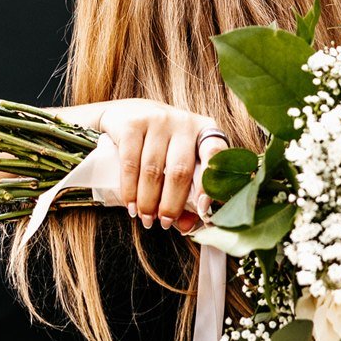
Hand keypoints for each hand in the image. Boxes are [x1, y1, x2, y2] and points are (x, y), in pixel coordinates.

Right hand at [96, 100, 228, 232]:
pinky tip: (130, 204)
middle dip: (171, 204)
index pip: (216, 153)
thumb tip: (189, 227)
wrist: (124, 113)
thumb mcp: (176, 164)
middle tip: (164, 223)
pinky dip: (130, 189)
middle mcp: (184, 122)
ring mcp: (158, 119)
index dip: (210, 183)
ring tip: (145, 218)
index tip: (203, 210)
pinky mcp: (132, 123)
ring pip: (153, 170)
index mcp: (204, 131)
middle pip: (180, 170)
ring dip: (148, 201)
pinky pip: (131, 163)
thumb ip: (185, 196)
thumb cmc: (159, 145)